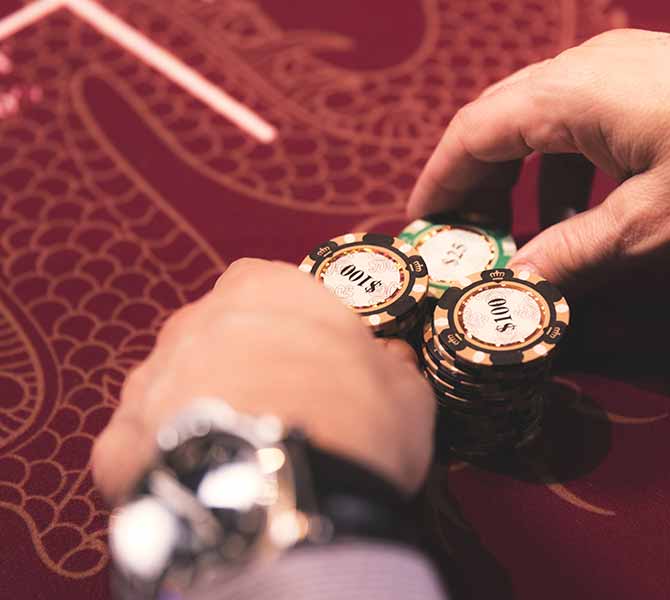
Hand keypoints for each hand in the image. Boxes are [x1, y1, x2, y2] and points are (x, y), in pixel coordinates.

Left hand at [91, 259, 434, 503]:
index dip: (296, 324)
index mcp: (266, 287)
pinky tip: (199, 479)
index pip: (273, 286)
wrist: (286, 496)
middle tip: (284, 406)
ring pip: (175, 384)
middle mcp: (197, 320)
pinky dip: (164, 458)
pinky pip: (141, 442)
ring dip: (202, 406)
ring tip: (243, 451)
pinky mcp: (120, 440)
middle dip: (244, 362)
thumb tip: (392, 360)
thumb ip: (393, 364)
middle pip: (218, 333)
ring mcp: (150, 378)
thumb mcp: (406, 390)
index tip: (317, 356)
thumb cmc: (354, 424)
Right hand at [408, 29, 669, 288]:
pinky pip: (585, 122)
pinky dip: (568, 168)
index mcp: (571, 94)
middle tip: (473, 247)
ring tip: (529, 241)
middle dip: (480, 189)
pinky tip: (586, 211)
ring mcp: (625, 67)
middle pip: (501, 124)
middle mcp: (588, 68)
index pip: (473, 135)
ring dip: (526, 182)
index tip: (423, 230)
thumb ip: (573, 253)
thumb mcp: (653, 225)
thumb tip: (519, 283)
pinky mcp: (656, 78)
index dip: (440, 185)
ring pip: (544, 123)